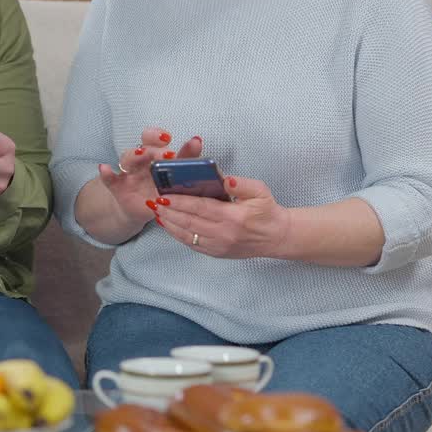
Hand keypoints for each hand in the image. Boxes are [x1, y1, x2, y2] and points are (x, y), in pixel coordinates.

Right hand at [97, 127, 202, 228]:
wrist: (143, 210)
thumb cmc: (164, 192)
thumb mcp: (177, 183)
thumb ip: (189, 169)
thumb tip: (209, 161)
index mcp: (158, 157)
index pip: (157, 139)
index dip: (161, 136)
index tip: (170, 137)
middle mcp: (143, 161)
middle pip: (144, 145)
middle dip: (154, 146)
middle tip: (167, 153)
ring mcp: (129, 173)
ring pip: (127, 158)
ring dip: (134, 154)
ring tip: (141, 155)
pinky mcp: (117, 186)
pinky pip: (109, 178)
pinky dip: (106, 173)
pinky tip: (104, 168)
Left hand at [155, 176, 291, 258]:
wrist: (276, 237)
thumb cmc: (267, 211)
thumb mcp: (260, 191)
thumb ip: (241, 184)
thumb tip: (224, 179)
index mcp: (233, 217)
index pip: (200, 207)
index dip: (180, 202)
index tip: (165, 195)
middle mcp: (223, 234)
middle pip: (189, 221)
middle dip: (169, 212)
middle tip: (154, 202)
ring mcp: (219, 246)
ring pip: (187, 235)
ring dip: (170, 224)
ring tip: (157, 212)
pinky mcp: (216, 253)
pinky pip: (192, 244)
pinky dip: (178, 235)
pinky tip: (170, 225)